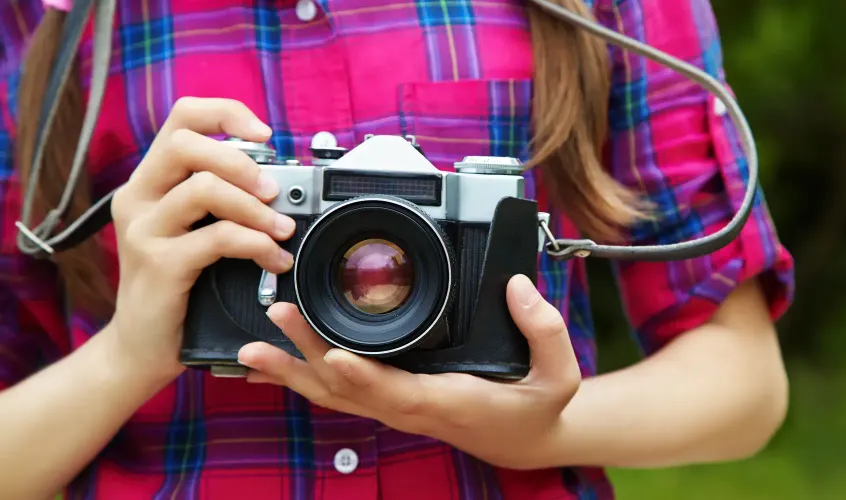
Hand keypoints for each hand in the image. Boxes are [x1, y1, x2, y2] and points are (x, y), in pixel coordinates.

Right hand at [106, 97, 295, 383]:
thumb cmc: (178, 286)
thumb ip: (223, 201)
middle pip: (186, 144)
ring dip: (255, 208)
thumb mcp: (196, 232)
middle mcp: (138, 197)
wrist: (141, 347)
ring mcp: (143, 230)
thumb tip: (281, 181)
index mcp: (150, 181)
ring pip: (202, 188)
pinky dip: (256, 244)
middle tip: (273, 192)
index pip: (182, 118)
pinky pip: (216, 238)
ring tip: (283, 230)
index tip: (265, 134)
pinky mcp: (158, 264)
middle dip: (241, 162)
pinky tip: (275, 260)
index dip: (226, 113)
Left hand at [237, 274, 581, 469]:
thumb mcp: (559, 375)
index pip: (400, 391)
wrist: (523, 437)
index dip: (365, 376)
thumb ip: (544, 330)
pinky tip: (275, 362)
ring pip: (335, 394)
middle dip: (308, 358)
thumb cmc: (536, 407)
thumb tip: (516, 287)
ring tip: (251, 351)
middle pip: (351, 389)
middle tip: (275, 323)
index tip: (333, 354)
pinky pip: (340, 390)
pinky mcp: (390, 398)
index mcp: (449, 401)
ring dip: (294, 371)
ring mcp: (396, 406)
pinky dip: (305, 376)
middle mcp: (413, 408)